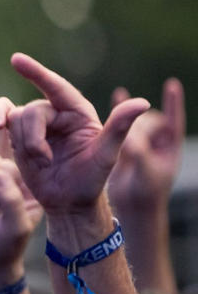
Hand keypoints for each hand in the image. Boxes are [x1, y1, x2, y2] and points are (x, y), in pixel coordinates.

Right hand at [0, 53, 149, 218]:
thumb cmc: (91, 181)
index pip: (55, 86)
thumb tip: (143, 102)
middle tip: (45, 160)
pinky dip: (2, 129)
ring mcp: (36, 125)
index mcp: (78, 113)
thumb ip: (120, 126)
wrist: (67, 204)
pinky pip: (4, 122)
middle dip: (34, 137)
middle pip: (32, 110)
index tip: (16, 60)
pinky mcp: (19, 136)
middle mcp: (56, 114)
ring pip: (15, 118)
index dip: (36, 72)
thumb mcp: (107, 155)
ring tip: (39, 163)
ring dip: (24, 143)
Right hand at [108, 79, 184, 211]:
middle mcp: (157, 141)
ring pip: (133, 121)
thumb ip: (139, 154)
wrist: (134, 208)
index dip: (173, 103)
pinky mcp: (125, 144)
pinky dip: (120, 110)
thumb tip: (129, 136)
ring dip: (125, 123)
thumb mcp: (145, 173)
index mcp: (170, 147)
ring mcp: (141, 142)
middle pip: (148, 119)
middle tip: (130, 147)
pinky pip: (122, 123)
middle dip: (137, 126)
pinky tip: (119, 94)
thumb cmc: (145, 194)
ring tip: (121, 137)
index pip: (174, 121)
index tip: (172, 85)